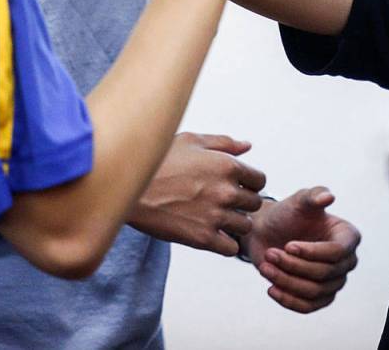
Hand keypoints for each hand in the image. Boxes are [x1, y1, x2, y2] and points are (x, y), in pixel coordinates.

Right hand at [128, 132, 266, 255]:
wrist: (128, 189)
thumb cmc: (158, 161)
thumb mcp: (192, 141)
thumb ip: (224, 143)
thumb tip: (247, 146)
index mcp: (227, 166)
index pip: (259, 180)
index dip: (250, 184)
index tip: (238, 187)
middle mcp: (226, 191)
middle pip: (254, 204)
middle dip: (243, 203)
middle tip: (225, 203)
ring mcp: (215, 216)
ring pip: (244, 226)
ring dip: (234, 223)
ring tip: (217, 218)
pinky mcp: (202, 238)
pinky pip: (231, 248)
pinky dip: (225, 243)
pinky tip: (212, 234)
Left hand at [241, 187, 360, 312]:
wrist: (268, 231)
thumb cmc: (287, 213)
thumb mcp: (299, 201)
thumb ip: (314, 196)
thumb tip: (328, 197)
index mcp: (348, 236)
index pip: (337, 252)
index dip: (312, 252)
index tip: (288, 245)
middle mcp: (346, 261)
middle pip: (324, 274)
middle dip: (294, 265)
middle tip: (271, 253)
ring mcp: (334, 281)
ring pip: (314, 291)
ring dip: (287, 281)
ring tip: (266, 266)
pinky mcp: (319, 297)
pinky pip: (307, 306)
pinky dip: (288, 300)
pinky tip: (271, 288)